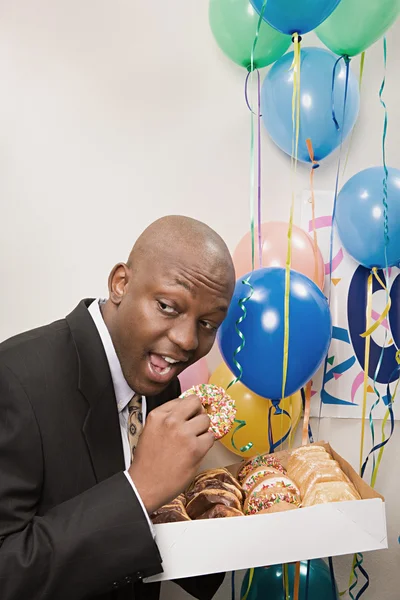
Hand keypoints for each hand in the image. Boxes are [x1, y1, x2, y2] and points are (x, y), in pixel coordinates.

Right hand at [128, 395, 213, 513]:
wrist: (144, 485)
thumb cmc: (148, 461)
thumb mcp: (150, 431)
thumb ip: (167, 419)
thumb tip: (188, 412)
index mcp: (157, 415)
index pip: (182, 399)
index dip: (189, 409)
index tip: (191, 415)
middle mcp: (170, 421)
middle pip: (196, 403)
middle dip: (198, 413)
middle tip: (196, 425)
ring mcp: (183, 434)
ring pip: (206, 420)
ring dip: (203, 430)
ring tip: (194, 441)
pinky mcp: (195, 449)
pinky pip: (211, 438)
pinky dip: (206, 444)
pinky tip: (196, 451)